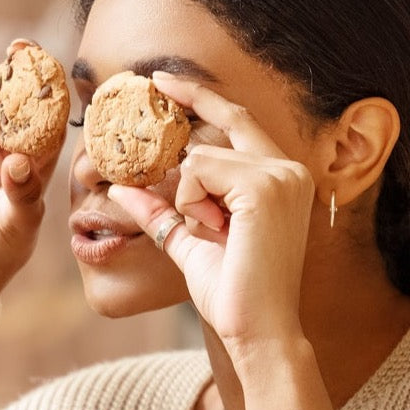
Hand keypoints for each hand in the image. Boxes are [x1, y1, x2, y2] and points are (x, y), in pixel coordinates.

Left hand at [110, 72, 314, 350]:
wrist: (257, 329)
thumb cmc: (231, 293)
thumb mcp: (189, 242)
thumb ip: (162, 211)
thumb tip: (121, 188)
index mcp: (281, 176)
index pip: (236, 119)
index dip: (199, 97)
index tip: (162, 80)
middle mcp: (288, 166)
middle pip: (212, 137)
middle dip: (188, 175)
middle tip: (199, 195)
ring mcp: (281, 172)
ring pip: (199, 158)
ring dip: (190, 201)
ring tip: (218, 236)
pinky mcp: (266, 185)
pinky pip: (198, 173)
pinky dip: (192, 204)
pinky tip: (217, 231)